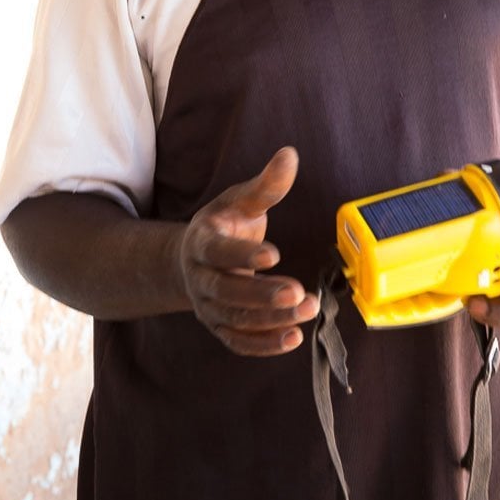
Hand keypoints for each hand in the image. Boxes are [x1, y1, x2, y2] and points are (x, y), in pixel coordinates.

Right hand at [179, 146, 318, 355]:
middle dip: (262, 295)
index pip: (218, 251)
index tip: (274, 254)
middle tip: (298, 292)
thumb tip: (289, 154)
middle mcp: (200, 277)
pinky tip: (294, 337)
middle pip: (226, 292)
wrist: (191, 259)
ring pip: (236, 319)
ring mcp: (208, 307)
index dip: (243, 255)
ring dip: (272, 319)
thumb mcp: (240, 200)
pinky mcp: (220, 327)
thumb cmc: (223, 224)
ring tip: (308, 309)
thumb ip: (266, 185)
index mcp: (201, 241)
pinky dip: (263, 345)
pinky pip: (239, 342)